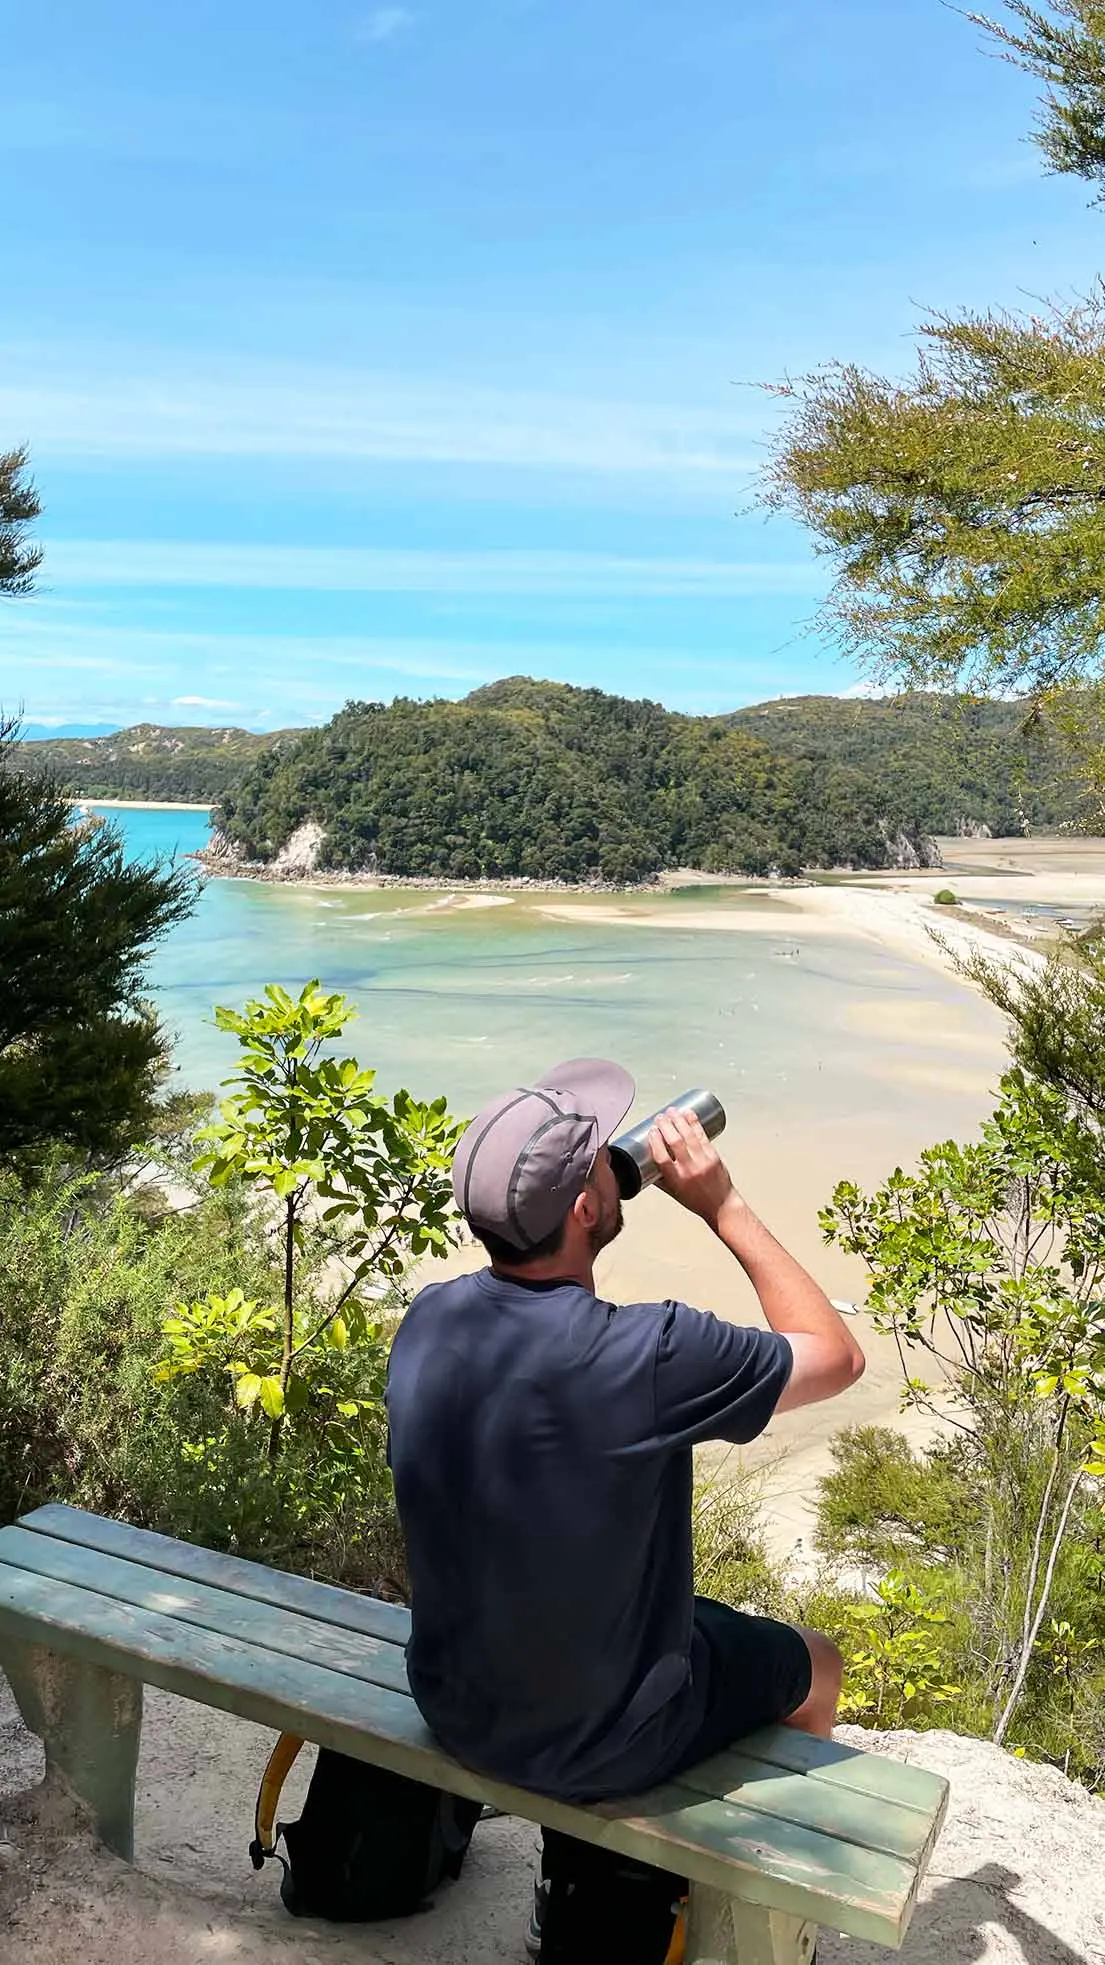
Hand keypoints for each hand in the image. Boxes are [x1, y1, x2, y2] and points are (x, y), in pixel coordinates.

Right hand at [647, 1107, 738, 1227]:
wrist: (722, 1205)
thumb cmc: (696, 1201)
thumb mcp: (673, 1192)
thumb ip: (660, 1178)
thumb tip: (646, 1164)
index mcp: (676, 1180)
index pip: (662, 1157)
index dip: (655, 1141)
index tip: (650, 1131)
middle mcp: (690, 1169)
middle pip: (675, 1142)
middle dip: (665, 1126)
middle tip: (659, 1117)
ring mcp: (703, 1161)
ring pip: (689, 1135)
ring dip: (678, 1120)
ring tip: (671, 1111)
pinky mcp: (714, 1155)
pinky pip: (702, 1135)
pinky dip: (694, 1122)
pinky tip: (688, 1114)